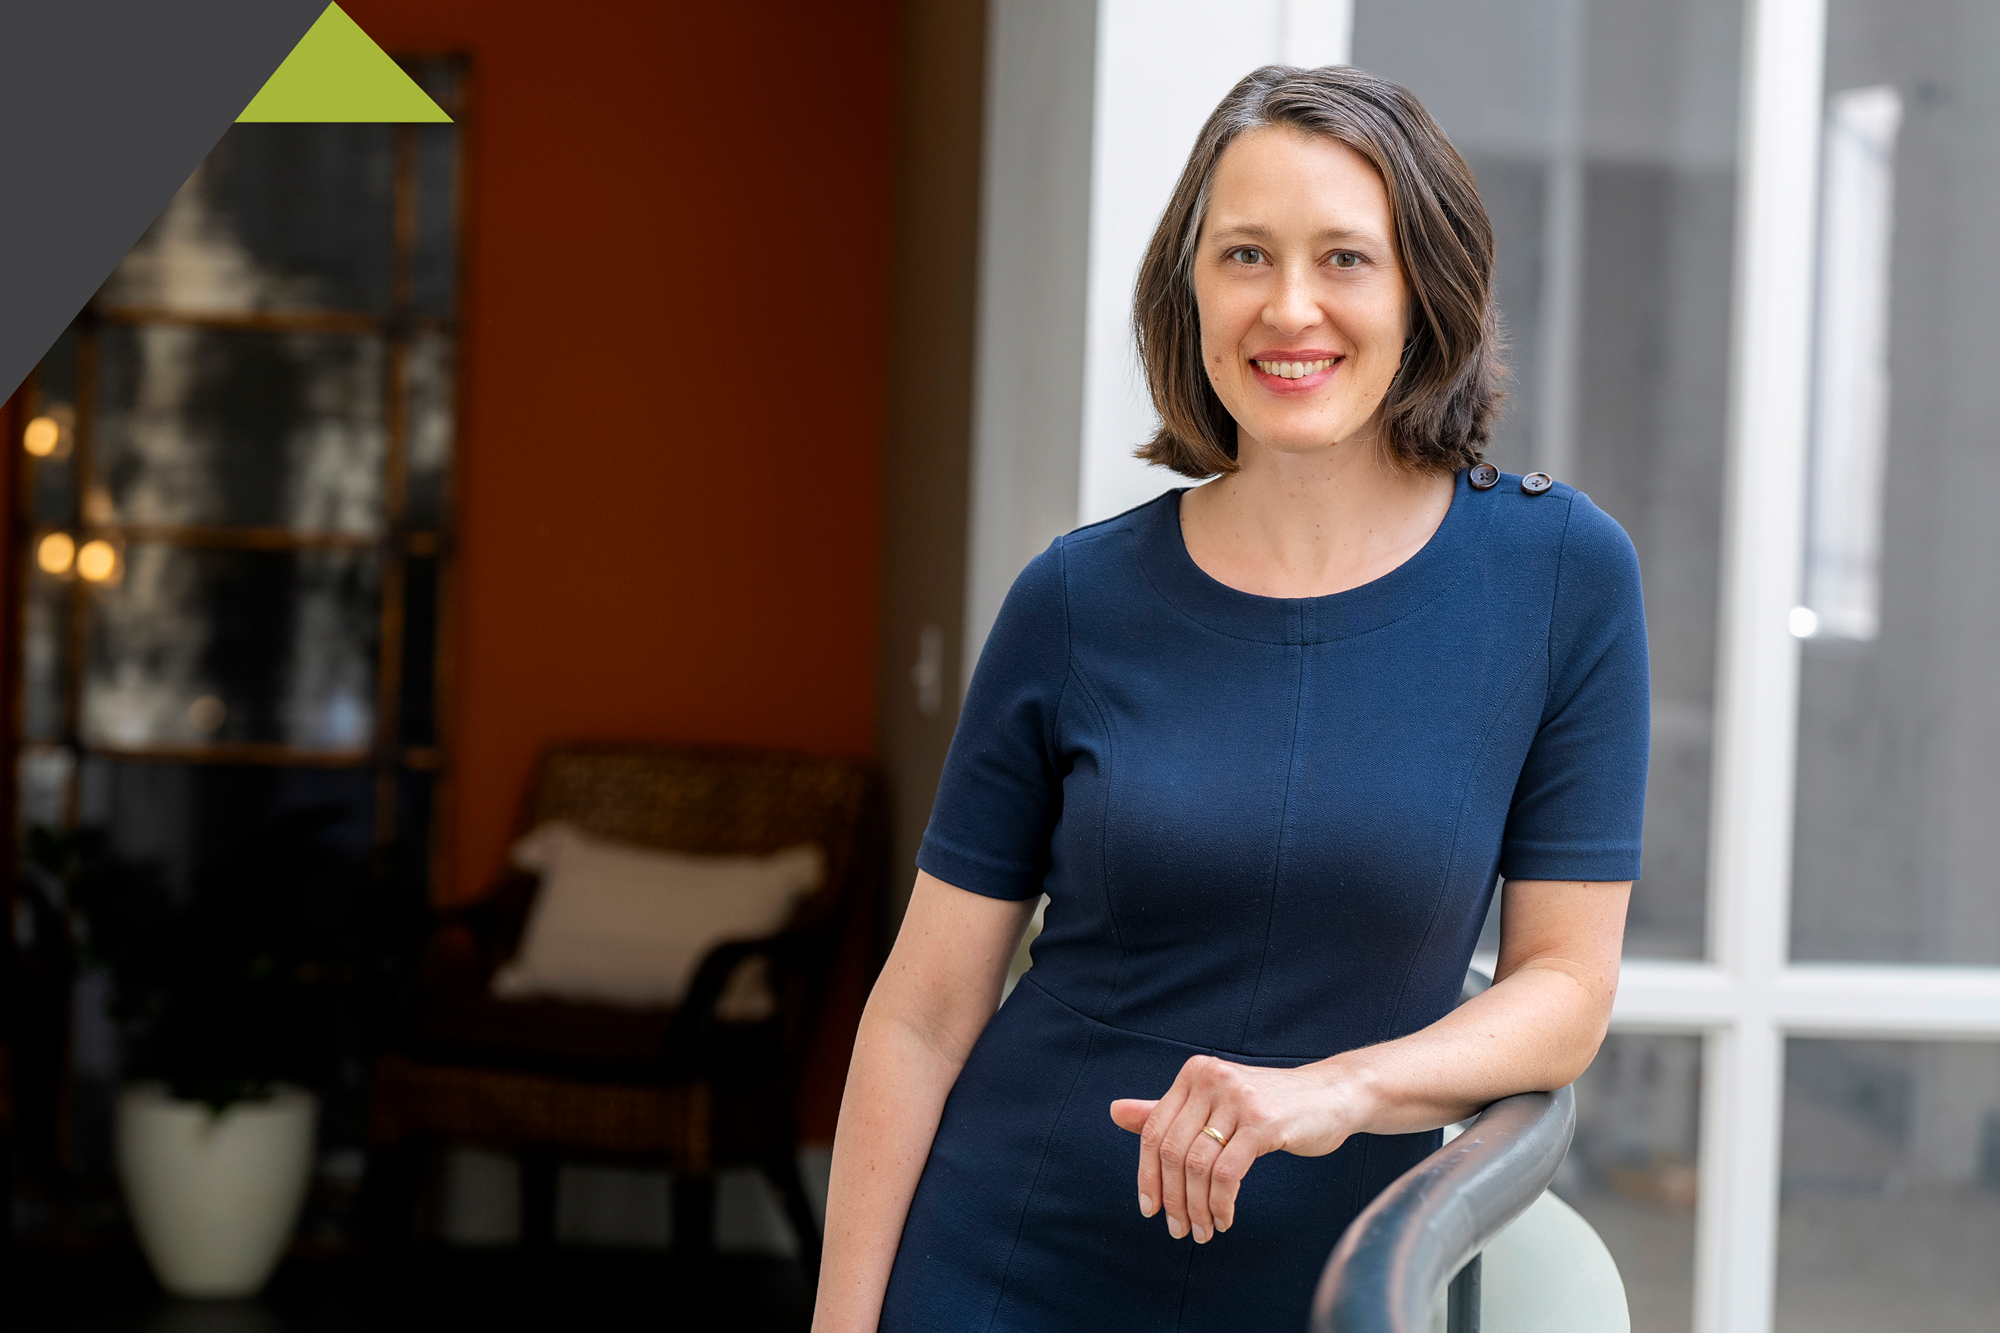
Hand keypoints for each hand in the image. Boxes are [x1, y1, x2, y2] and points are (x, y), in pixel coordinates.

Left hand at [1109, 1055, 1362, 1243]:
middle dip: (1173, 1199)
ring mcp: (1237, 1099)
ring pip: (1198, 1166)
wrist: (1332, 1095)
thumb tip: (1115, 1112)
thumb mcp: (1215, 1104)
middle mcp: (1211, 1080)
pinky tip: (1225, 1218)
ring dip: (1197, 1208)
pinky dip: (1221, 1203)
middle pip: (1173, 1152)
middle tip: (1180, 1230)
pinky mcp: (1263, 1122)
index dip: (1147, 1175)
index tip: (1150, 1210)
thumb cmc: (1269, 1105)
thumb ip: (1168, 1111)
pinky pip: (1228, 1174)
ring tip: (1204, 1231)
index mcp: (1194, 1074)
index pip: (1154, 1131)